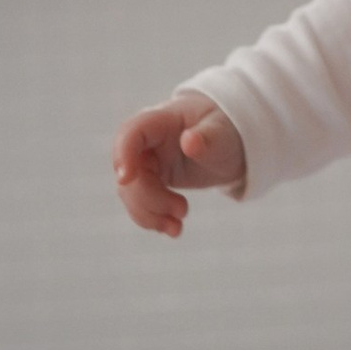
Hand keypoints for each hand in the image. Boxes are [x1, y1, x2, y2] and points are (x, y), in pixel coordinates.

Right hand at [113, 91, 244, 237]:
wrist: (227, 144)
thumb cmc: (225, 131)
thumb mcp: (223, 134)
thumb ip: (207, 137)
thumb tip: (189, 142)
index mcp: (161, 121)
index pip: (131, 133)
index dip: (123, 154)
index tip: (125, 179)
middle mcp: (147, 142)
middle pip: (130, 171)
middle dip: (149, 198)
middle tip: (183, 211)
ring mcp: (146, 162)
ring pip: (131, 192)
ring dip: (150, 214)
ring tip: (177, 227)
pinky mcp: (150, 181)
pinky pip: (140, 203)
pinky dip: (153, 219)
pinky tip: (173, 229)